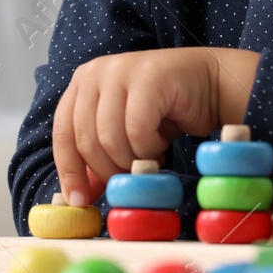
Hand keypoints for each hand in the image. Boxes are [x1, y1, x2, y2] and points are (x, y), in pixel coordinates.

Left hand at [52, 47, 259, 205]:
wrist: (210, 86)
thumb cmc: (164, 113)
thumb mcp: (123, 138)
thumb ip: (99, 161)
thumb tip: (77, 197)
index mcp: (82, 83)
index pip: (63, 133)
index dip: (69, 170)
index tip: (79, 202)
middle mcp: (95, 72)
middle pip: (86, 138)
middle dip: (108, 169)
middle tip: (130, 179)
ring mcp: (121, 70)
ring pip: (109, 137)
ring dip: (131, 159)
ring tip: (149, 158)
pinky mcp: (148, 76)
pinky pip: (137, 129)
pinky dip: (149, 147)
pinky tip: (161, 144)